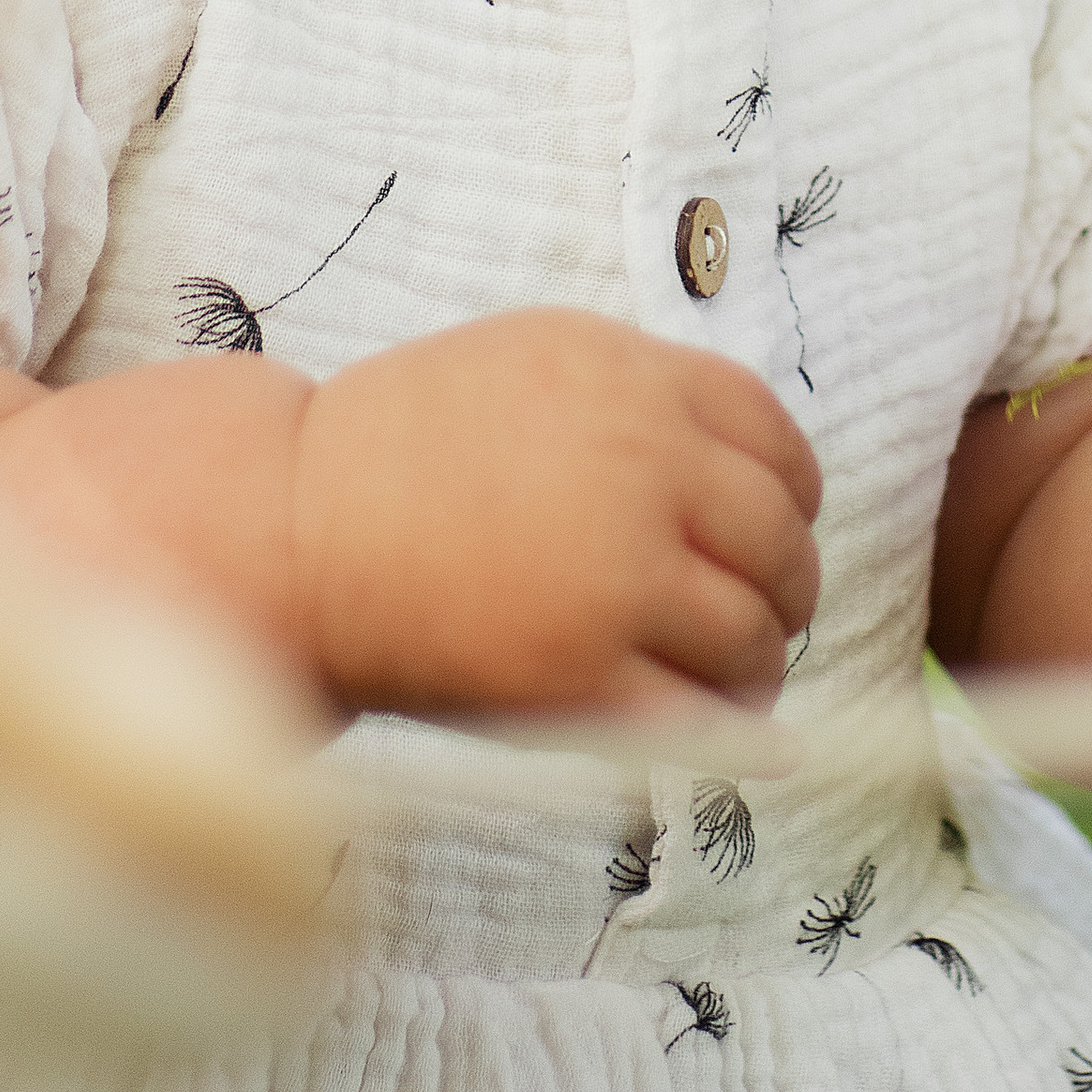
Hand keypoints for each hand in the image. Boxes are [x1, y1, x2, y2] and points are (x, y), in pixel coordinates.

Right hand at [295, 309, 822, 721]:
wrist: (296, 525)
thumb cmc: (401, 446)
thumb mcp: (534, 360)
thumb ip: (640, 398)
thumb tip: (747, 471)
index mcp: (632, 379)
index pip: (773, 438)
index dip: (795, 492)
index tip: (784, 522)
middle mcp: (641, 467)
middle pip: (779, 539)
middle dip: (788, 584)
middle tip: (769, 612)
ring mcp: (616, 575)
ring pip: (753, 632)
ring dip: (762, 660)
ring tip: (737, 675)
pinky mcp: (583, 677)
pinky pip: (701, 716)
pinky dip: (737, 731)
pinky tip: (736, 731)